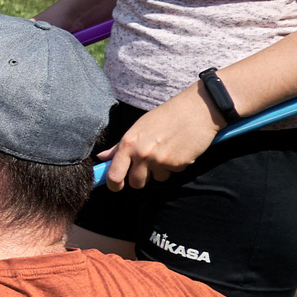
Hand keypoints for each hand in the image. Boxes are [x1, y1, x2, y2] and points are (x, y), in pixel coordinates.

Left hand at [100, 87, 219, 189]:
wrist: (195, 109)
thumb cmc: (165, 116)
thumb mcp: (138, 127)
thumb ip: (119, 146)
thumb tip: (101, 158)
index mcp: (129, 143)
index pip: (114, 174)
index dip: (114, 185)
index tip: (116, 186)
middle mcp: (142, 154)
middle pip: (136, 183)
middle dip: (141, 179)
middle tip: (148, 166)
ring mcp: (160, 161)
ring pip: (157, 179)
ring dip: (161, 170)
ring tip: (167, 150)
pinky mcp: (178, 164)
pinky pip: (173, 173)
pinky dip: (176, 165)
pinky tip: (179, 149)